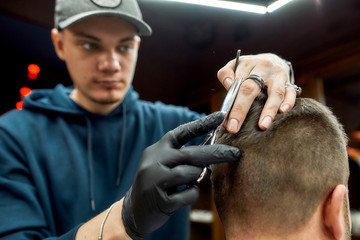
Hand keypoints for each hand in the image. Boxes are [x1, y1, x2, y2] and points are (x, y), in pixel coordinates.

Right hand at [121, 112, 240, 239]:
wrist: (133, 211)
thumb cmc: (157, 185)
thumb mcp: (164, 165)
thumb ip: (183, 157)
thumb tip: (213, 153)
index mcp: (157, 149)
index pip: (181, 133)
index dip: (202, 124)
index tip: (221, 116)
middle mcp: (154, 161)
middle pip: (191, 154)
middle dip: (217, 153)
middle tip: (237, 153)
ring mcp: (155, 180)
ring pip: (189, 173)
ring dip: (198, 177)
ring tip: (195, 180)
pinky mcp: (159, 199)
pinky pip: (188, 194)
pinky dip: (191, 195)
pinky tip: (183, 196)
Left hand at [218, 53, 297, 132]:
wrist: (272, 59)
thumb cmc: (250, 67)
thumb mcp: (235, 65)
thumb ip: (226, 74)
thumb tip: (228, 85)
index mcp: (248, 64)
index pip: (236, 84)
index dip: (229, 103)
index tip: (224, 120)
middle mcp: (264, 67)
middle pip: (251, 89)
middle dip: (241, 110)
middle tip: (233, 128)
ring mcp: (278, 75)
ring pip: (275, 92)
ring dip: (269, 110)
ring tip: (263, 126)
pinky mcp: (290, 82)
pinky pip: (291, 92)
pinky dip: (288, 102)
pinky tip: (282, 111)